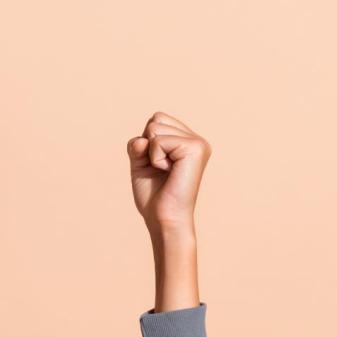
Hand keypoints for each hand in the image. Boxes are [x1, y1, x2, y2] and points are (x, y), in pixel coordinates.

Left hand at [126, 112, 211, 232]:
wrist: (164, 218)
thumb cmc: (154, 196)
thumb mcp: (140, 163)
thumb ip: (138, 145)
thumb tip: (143, 139)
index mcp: (187, 141)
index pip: (157, 119)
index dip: (146, 142)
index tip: (156, 165)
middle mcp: (196, 140)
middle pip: (156, 118)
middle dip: (147, 145)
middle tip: (160, 169)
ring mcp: (198, 143)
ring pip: (155, 126)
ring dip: (151, 152)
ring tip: (165, 171)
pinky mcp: (195, 148)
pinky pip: (158, 140)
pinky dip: (155, 158)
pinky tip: (168, 172)